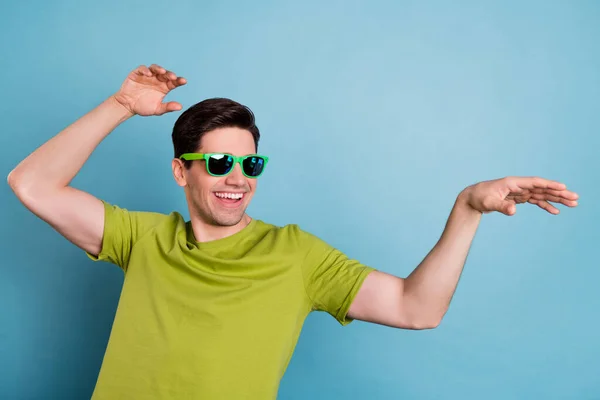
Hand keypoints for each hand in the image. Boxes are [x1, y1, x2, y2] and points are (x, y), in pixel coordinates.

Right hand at [112, 64, 186, 115]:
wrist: (127, 106)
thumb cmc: (143, 107)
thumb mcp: (157, 109)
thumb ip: (168, 107)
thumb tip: (180, 107)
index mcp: (164, 87)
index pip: (173, 82)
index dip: (179, 81)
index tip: (184, 81)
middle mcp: (157, 80)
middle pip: (165, 74)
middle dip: (169, 74)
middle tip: (173, 77)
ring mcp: (147, 76)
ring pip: (155, 69)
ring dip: (159, 69)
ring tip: (162, 72)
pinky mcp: (137, 74)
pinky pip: (142, 69)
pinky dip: (145, 70)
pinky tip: (148, 74)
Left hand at [462, 176, 578, 215]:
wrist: (471, 199)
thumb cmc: (479, 198)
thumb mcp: (488, 202)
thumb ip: (501, 206)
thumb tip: (513, 211)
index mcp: (513, 183)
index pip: (535, 182)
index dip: (550, 184)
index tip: (564, 187)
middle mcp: (518, 186)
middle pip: (542, 188)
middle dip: (559, 193)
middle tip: (575, 198)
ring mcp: (519, 192)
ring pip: (541, 195)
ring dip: (556, 199)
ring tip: (571, 204)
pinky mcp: (518, 199)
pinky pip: (535, 201)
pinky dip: (545, 205)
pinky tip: (555, 211)